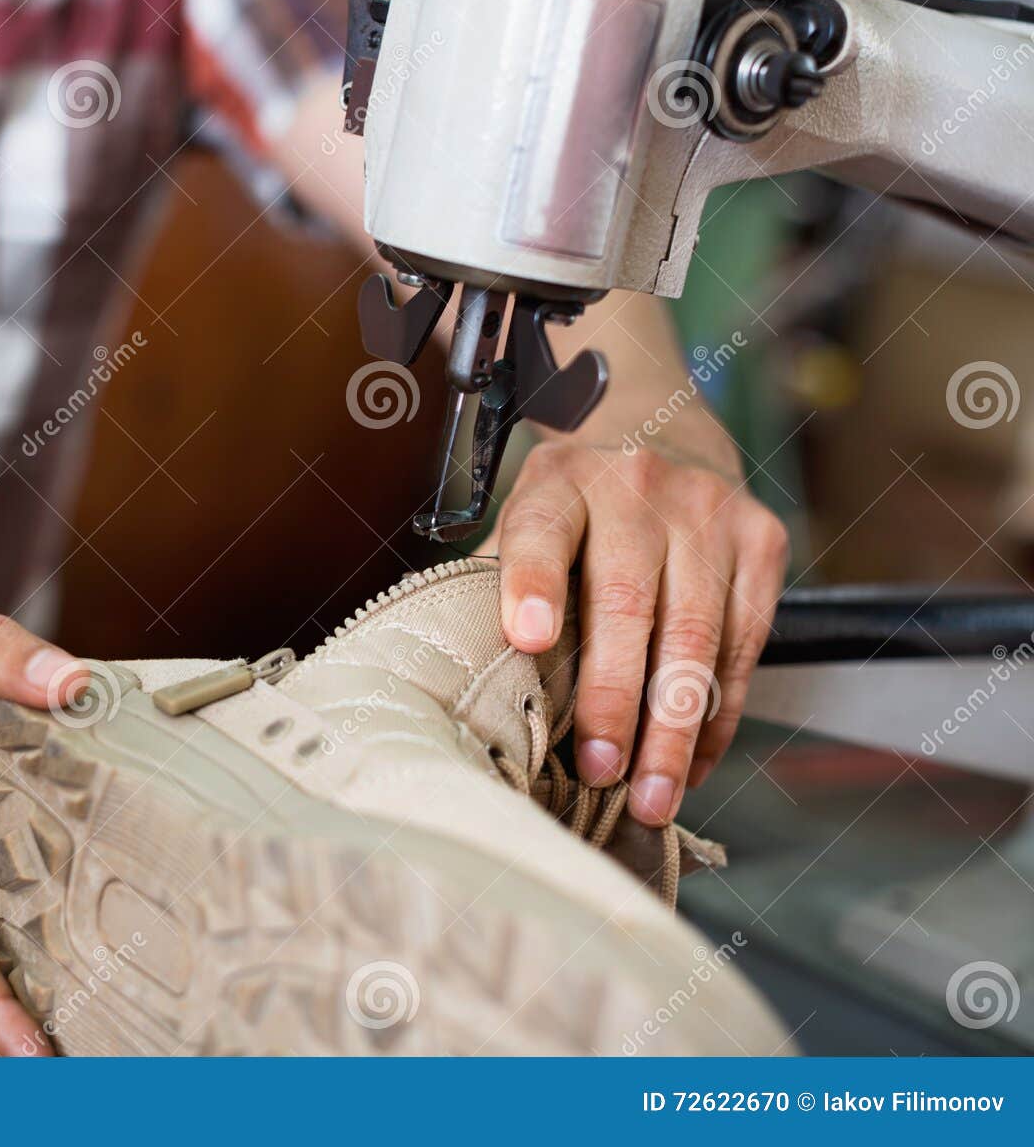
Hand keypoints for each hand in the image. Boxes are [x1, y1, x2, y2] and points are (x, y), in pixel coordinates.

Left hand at [488, 441, 788, 825]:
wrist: (665, 430)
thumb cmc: (576, 508)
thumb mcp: (525, 519)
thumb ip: (497, 585)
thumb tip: (464, 687)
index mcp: (560, 482)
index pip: (541, 533)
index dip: (532, 585)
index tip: (525, 638)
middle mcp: (635, 488)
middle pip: (625, 602)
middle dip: (614, 699)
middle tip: (600, 773)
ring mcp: (707, 511)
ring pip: (695, 635)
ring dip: (674, 730)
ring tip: (651, 796)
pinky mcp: (761, 539)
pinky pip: (743, 645)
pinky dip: (718, 714)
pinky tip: (694, 762)